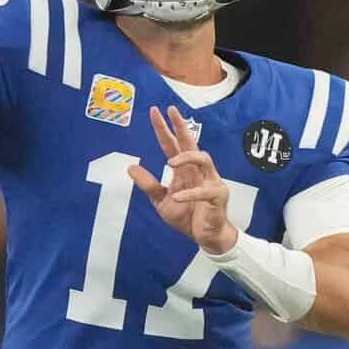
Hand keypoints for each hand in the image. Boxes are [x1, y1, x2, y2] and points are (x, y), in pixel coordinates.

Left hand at [128, 105, 235, 254]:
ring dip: (187, 157)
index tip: (155, 111)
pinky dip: (191, 194)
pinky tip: (178, 197)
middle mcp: (198, 171)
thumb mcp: (161, 201)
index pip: (173, 145)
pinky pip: (205, 191)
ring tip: (170, 162)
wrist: (205, 237)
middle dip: (181, 126)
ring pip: (204, 159)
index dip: (164, 128)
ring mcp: (210, 181)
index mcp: (184, 170)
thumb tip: (130, 167)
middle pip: (191, 143)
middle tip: (171, 111)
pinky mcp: (217, 196)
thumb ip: (148, 185)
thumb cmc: (187, 217)